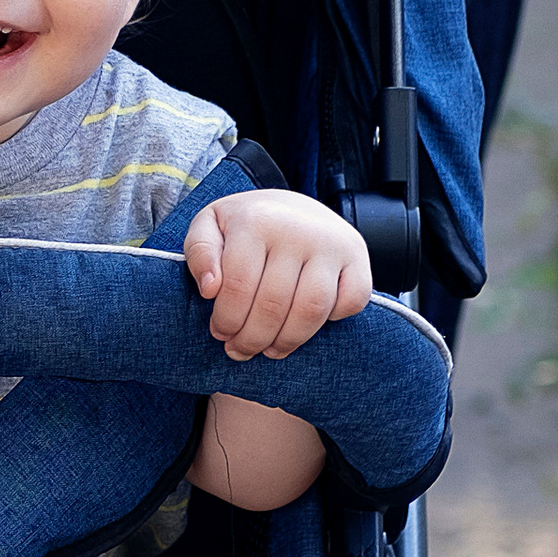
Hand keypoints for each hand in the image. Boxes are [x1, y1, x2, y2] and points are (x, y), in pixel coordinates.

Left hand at [183, 189, 372, 360]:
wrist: (294, 205)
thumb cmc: (248, 223)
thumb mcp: (211, 225)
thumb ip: (200, 252)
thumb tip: (211, 289)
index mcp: (257, 220)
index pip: (239, 286)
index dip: (226, 319)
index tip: (220, 333)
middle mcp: (297, 229)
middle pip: (273, 305)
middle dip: (252, 338)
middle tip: (240, 350)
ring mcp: (331, 243)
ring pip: (311, 310)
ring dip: (288, 341)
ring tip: (270, 350)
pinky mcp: (357, 256)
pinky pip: (351, 302)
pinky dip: (333, 320)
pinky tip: (308, 323)